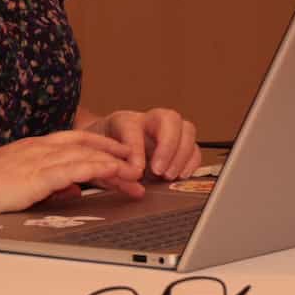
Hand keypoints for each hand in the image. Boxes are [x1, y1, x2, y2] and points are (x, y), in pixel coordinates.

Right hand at [0, 130, 144, 218]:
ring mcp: (38, 159)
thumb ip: (48, 187)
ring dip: (115, 163)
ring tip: (137, 175)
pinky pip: (75, 167)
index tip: (123, 155)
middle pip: (87, 144)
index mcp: (34, 148)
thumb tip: (73, 192)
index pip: (76, 141)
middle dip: (116, 152)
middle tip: (139, 164)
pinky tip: (116, 171)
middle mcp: (39, 148)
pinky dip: (99, 167)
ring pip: (86, 154)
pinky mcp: (36, 175)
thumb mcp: (20, 187)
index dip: (103, 146)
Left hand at [82, 108, 201, 180]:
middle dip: (168, 146)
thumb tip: (130, 175)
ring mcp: (168, 131)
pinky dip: (191, 163)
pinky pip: (195, 148)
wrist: (108, 149)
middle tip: (160, 171)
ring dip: (181, 156)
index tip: (136, 171)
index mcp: (124, 121)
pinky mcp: (180, 145)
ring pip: (187, 130)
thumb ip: (111, 163)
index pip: (133, 127)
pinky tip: (180, 176)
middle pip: (170, 118)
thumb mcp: (100, 156)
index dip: (136, 149)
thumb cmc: (104, 152)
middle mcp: (149, 121)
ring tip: (170, 176)